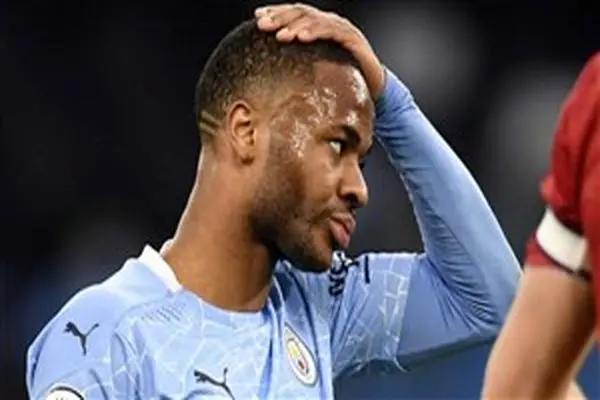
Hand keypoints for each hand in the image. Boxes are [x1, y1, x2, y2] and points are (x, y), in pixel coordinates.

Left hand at [255, 3, 384, 98]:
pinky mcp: (352, 38)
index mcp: (317, 27)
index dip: (276, 13)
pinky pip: (332, 31)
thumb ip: (298, 64)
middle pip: (301, 13)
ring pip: (315, 19)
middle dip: (280, 17)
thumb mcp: (315, 69)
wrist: (374, 87)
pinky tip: (302, 37)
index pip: (294, 14)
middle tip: (263, 24)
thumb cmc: (342, 77)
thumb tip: (270, 71)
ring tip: (280, 34)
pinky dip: (316, 31)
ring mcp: (341, 28)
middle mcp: (329, 23)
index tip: (257, 18)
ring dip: (295, 25)